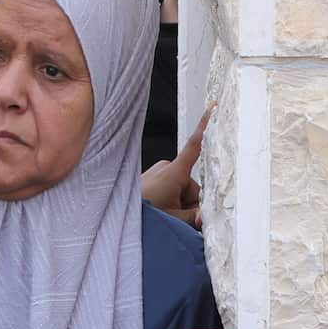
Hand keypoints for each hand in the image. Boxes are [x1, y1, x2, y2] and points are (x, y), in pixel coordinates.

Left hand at [140, 105, 211, 230]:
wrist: (116, 216)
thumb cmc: (142, 213)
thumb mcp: (174, 219)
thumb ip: (194, 217)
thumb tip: (205, 216)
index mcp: (174, 172)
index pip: (194, 146)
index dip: (204, 128)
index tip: (211, 109)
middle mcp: (165, 168)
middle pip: (191, 185)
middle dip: (189, 203)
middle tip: (177, 217)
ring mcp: (156, 173)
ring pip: (180, 191)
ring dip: (178, 204)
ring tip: (164, 215)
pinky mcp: (150, 180)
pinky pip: (168, 190)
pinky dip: (168, 202)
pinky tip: (159, 211)